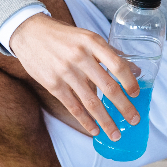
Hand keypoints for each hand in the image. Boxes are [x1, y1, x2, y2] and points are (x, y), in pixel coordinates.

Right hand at [9, 13, 140, 140]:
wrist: (30, 33)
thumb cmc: (63, 36)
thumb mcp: (87, 37)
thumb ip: (110, 53)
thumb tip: (135, 70)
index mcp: (93, 42)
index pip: (118, 65)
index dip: (129, 82)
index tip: (136, 94)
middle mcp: (81, 57)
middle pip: (108, 87)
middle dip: (124, 107)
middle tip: (134, 120)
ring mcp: (66, 72)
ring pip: (91, 102)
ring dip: (106, 121)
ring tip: (116, 134)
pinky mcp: (53, 84)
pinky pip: (73, 107)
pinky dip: (85, 121)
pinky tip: (94, 130)